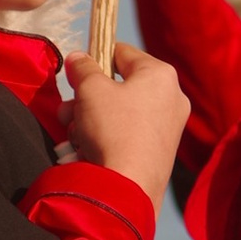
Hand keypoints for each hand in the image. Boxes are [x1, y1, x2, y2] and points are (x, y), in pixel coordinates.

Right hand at [63, 42, 188, 199]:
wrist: (128, 186)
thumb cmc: (112, 128)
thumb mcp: (90, 90)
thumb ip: (83, 67)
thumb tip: (78, 57)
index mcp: (161, 74)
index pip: (122, 53)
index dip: (94, 58)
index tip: (75, 71)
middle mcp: (172, 97)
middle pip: (120, 86)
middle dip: (88, 97)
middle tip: (68, 109)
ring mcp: (170, 127)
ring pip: (122, 112)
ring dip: (92, 119)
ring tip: (73, 134)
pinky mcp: (162, 151)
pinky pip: (129, 133)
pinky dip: (108, 136)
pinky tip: (87, 149)